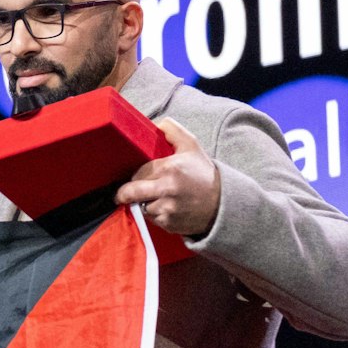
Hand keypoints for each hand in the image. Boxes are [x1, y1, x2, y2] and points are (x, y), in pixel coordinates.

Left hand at [116, 117, 220, 237]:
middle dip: (125, 192)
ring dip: (142, 202)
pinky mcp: (167, 223)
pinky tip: (165, 207)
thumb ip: (172, 131)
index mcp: (169, 168)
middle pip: (129, 192)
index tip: (137, 175)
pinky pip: (150, 218)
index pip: (137, 171)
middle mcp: (166, 189)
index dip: (136, 174)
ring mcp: (166, 208)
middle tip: (125, 191)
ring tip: (155, 197)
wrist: (221, 203)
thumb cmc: (203, 173)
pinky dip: (153, 214)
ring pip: (139, 206)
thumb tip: (155, 124)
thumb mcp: (192, 146)